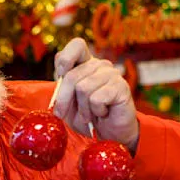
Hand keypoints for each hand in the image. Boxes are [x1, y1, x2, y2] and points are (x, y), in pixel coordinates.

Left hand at [53, 38, 139, 152]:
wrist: (109, 134)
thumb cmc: (88, 117)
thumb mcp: (67, 104)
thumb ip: (61, 89)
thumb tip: (58, 78)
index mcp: (86, 64)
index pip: (77, 45)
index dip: (65, 58)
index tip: (60, 74)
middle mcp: (100, 65)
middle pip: (72, 76)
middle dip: (63, 100)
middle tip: (62, 114)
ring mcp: (112, 74)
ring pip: (83, 88)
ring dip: (83, 109)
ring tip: (90, 115)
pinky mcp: (121, 87)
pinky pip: (97, 99)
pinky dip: (96, 111)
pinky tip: (103, 112)